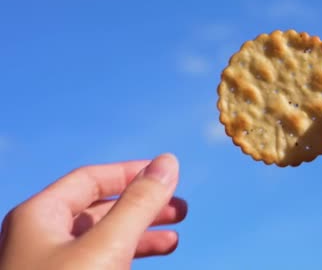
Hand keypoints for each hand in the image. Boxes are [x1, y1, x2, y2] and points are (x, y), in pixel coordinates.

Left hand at [0, 153, 186, 269]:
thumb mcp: (107, 245)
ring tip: (174, 239)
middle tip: (181, 209)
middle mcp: (42, 239)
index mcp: (40, 217)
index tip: (167, 174)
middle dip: (142, 207)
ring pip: (102, 240)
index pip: (91, 179)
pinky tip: (149, 262)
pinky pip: (101, 265)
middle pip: (100, 209)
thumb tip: (169, 162)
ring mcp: (51, 268)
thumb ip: (138, 203)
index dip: (131, 173)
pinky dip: (128, 259)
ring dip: (140, 236)